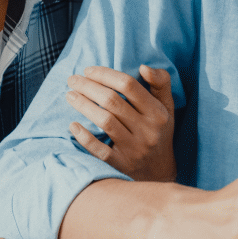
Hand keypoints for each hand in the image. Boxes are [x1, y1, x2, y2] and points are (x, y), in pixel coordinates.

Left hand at [66, 65, 177, 181]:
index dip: (105, 74)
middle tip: (72, 80)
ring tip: (70, 96)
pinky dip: (85, 137)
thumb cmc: (159, 131)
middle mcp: (147, 130)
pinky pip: (100, 150)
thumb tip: (143, 67)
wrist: (161, 172)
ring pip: (105, 122)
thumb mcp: (167, 106)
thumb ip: (160, 82)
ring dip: (84, 106)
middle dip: (89, 87)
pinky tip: (73, 125)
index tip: (88, 70)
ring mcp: (134, 149)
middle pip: (112, 101)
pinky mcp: (121, 164)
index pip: (129, 85)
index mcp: (157, 112)